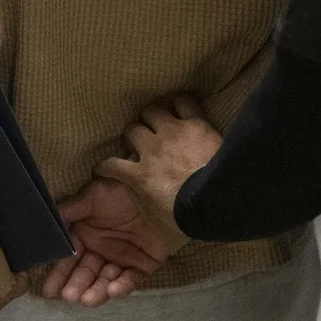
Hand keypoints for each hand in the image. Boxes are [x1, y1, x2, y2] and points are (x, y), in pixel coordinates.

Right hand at [42, 178, 169, 306]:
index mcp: (86, 235)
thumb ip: (70, 210)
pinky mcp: (143, 266)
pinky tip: (113, 290)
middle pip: (86, 273)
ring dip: (96, 291)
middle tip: (69, 297)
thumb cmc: (121, 192)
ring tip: (88, 300)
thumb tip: (47, 223)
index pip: (70, 258)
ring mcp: (122, 259)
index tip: (49, 290)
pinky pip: (131, 279)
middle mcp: (101, 250)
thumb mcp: (92, 196)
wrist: (159, 192)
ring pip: (106, 280)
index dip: (60, 273)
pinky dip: (122, 286)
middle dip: (77, 285)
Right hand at [94, 96, 221, 254]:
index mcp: (140, 176)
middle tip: (142, 141)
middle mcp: (151, 149)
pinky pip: (183, 101)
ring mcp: (172, 132)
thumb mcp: (159, 219)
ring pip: (152, 111)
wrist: (216, 200)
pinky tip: (182, 107)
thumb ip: (146, 206)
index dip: (105, 165)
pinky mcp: (194, 122)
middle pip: (131, 129)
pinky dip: (181, 103)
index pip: (110, 165)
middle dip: (134, 134)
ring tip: (159, 120)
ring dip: (154, 116)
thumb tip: (144, 207)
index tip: (105, 167)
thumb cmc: (189, 217)